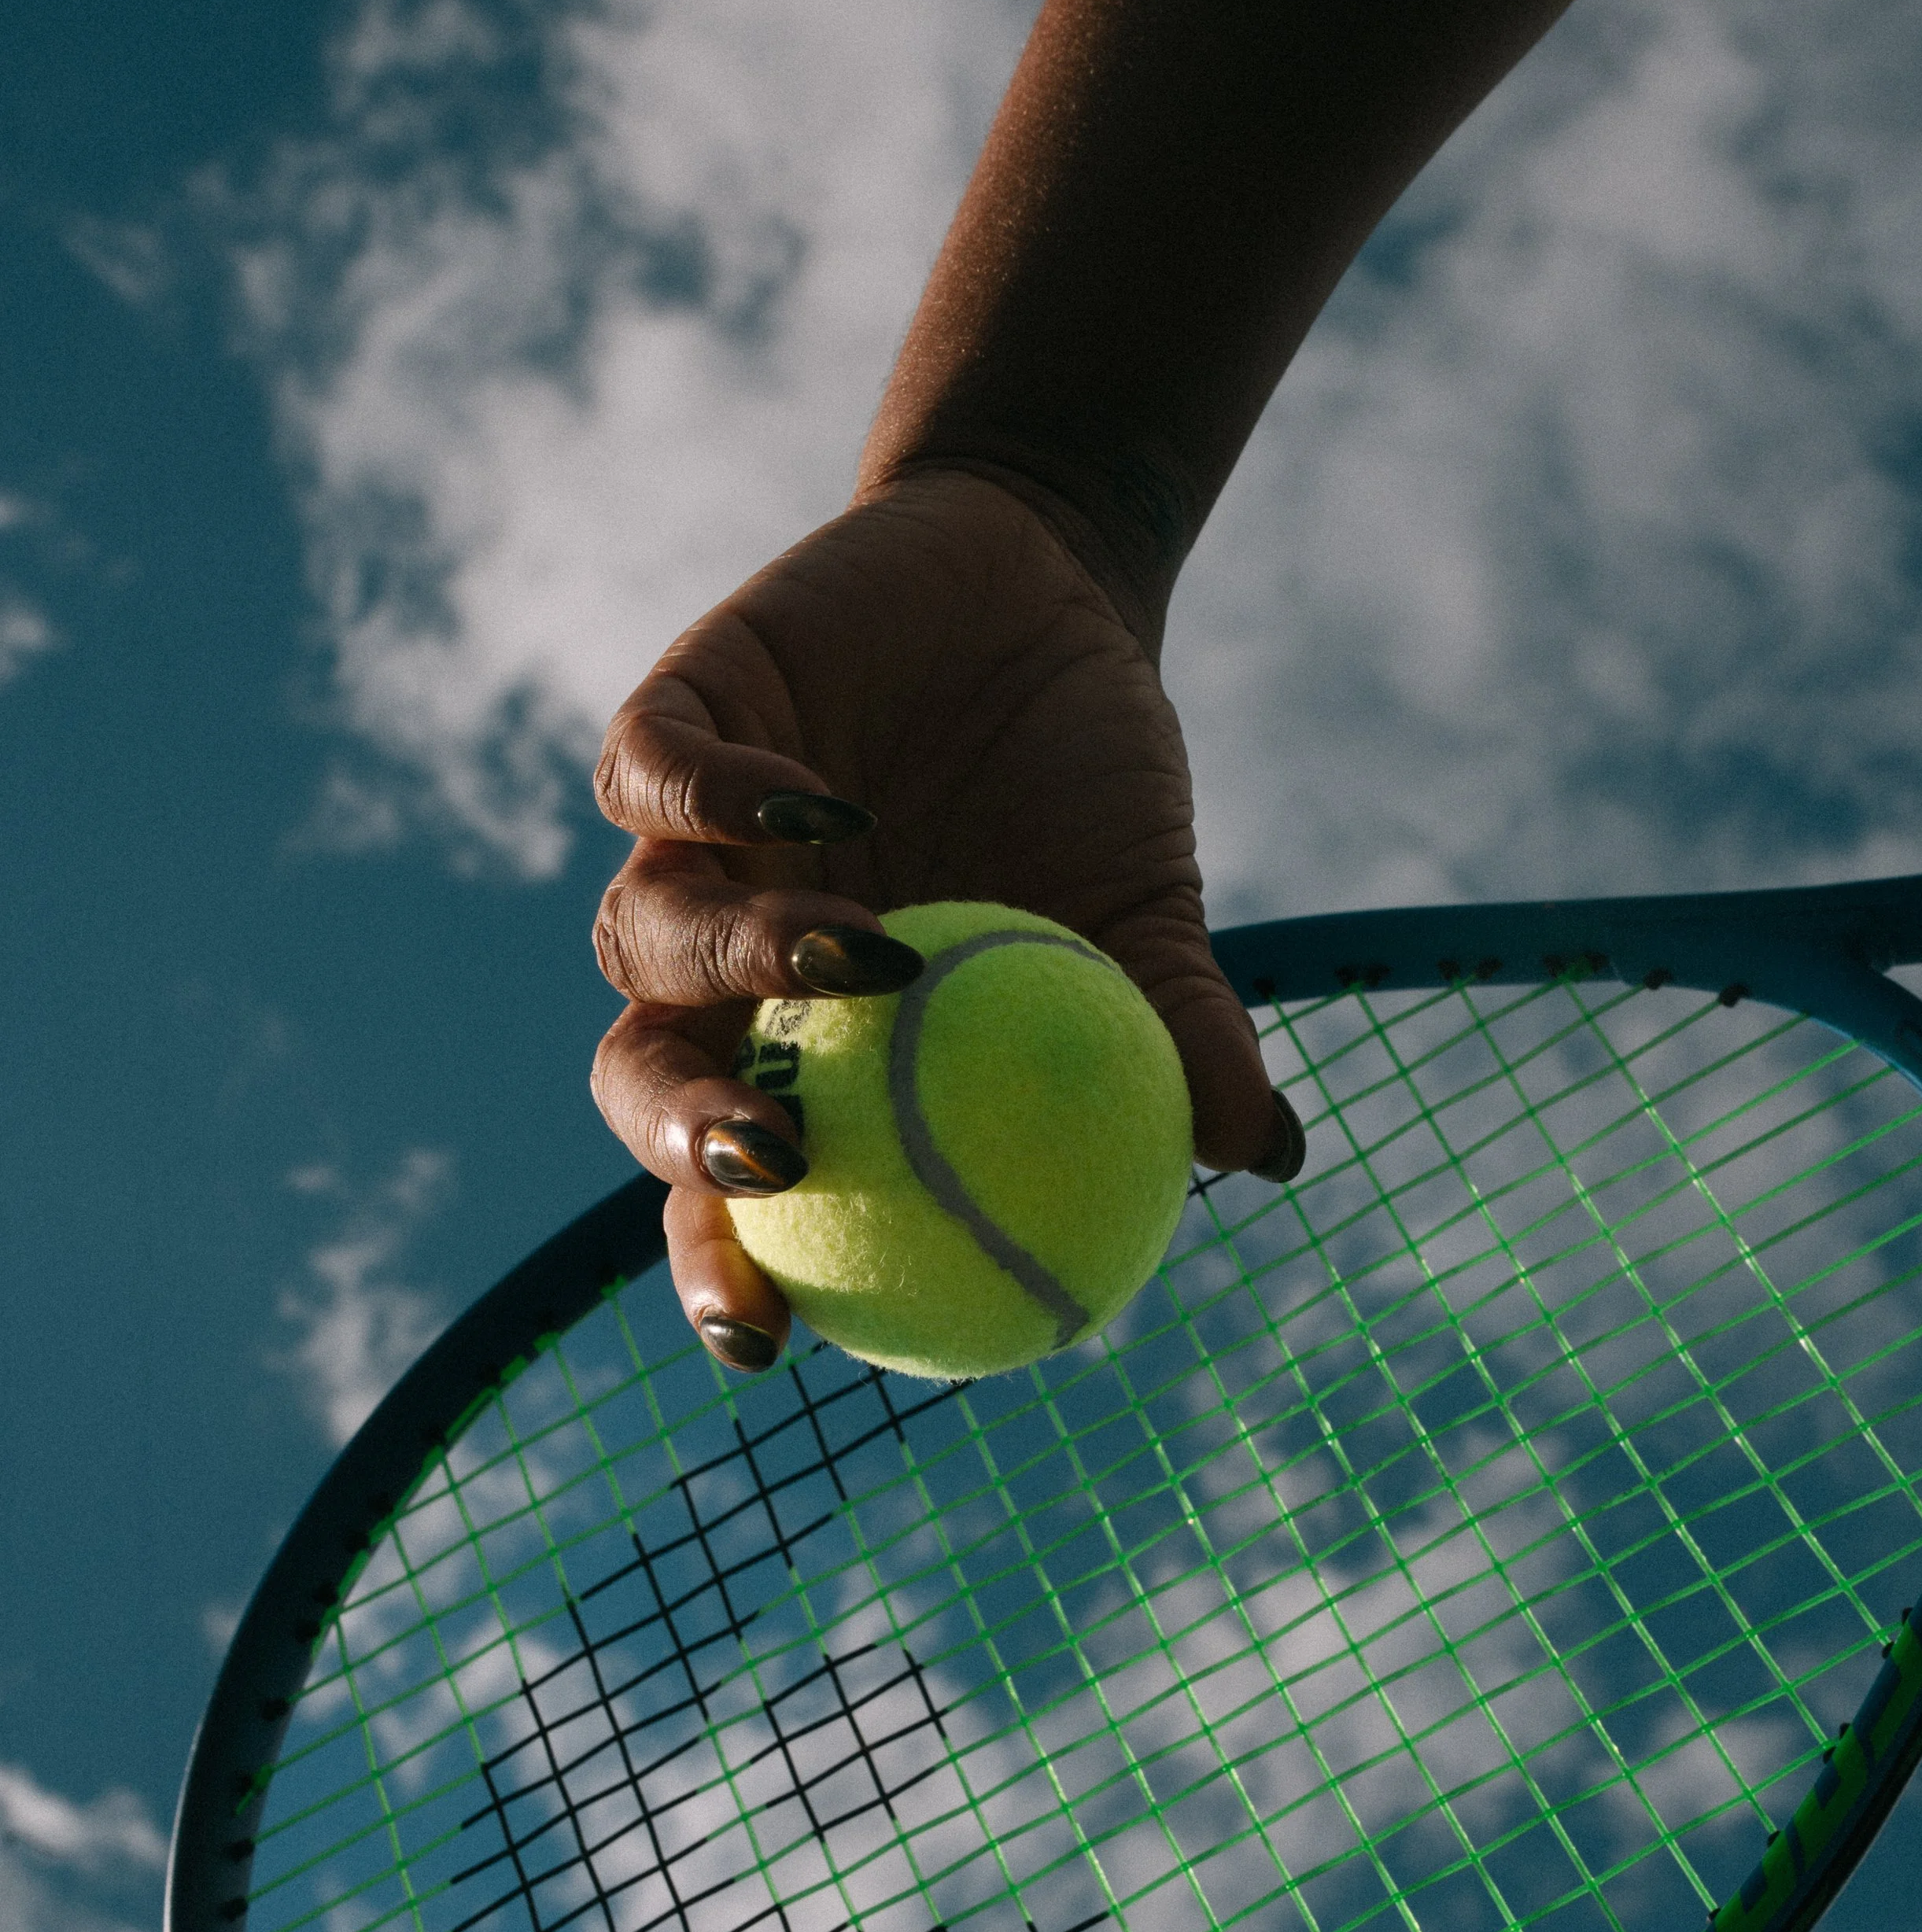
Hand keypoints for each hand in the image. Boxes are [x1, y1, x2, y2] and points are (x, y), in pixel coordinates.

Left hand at [589, 465, 1298, 1369]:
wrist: (1048, 594)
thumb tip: (1270, 1158)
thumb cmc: (1086, 786)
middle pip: (641, 1081)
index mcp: (810, 1051)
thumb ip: (1177, 1033)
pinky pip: (658, 776)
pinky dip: (725, 799)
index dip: (725, 1266)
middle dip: (681, 1139)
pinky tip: (824, 812)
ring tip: (866, 956)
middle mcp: (723, 969)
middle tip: (781, 1159)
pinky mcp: (678, 719)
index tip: (769, 1338)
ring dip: (741, 959)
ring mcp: (689, 845)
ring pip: (640, 935)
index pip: (729, 1193)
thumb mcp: (1149, 915)